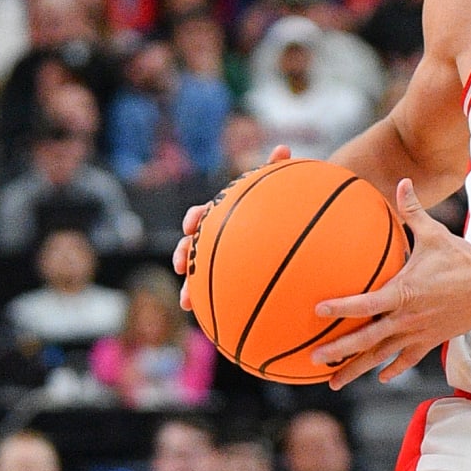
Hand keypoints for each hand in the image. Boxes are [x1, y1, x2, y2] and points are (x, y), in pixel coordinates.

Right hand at [173, 146, 290, 310]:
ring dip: (190, 287)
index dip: (195, 219)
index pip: (204, 213)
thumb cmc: (285, 206)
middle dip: (182, 255)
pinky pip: (219, 293)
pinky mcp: (231, 277)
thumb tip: (283, 148)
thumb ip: (278, 171)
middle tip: (179, 265)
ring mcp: (222, 257)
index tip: (191, 225)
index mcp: (225, 214)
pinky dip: (214, 305)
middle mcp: (218, 235)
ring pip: (199, 272)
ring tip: (187, 302)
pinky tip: (216, 322)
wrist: (291, 228)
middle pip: (192, 244)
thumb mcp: (283, 189)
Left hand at [311, 179, 470, 387]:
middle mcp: (407, 318)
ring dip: (356, 369)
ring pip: (381, 356)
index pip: (365, 303)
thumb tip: (403, 181)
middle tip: (314, 358)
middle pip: (367, 340)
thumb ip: (413, 211)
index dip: (341, 307)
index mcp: (404, 292)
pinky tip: (379, 376)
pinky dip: (392, 369)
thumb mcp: (436, 234)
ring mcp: (418, 333)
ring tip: (334, 382)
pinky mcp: (430, 341)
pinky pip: (407, 360)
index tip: (317, 310)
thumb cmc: (463, 260)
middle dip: (339, 351)